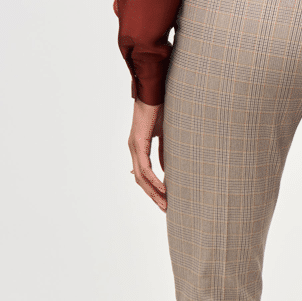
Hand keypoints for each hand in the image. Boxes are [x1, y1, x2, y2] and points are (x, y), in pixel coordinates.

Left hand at [128, 97, 166, 212]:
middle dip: (153, 196)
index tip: (164, 200)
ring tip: (166, 204)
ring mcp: (134, 147)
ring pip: (141, 178)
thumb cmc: (161, 108)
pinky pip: (145, 168)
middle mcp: (134, 149)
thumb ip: (165, 153)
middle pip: (140, 180)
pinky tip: (164, 189)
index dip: (152, 188)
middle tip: (166, 209)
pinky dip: (155, 181)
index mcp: (139, 147)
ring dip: (154, 193)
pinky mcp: (138, 143)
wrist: (155, 91)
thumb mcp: (166, 135)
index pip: (143, 174)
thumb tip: (168, 169)